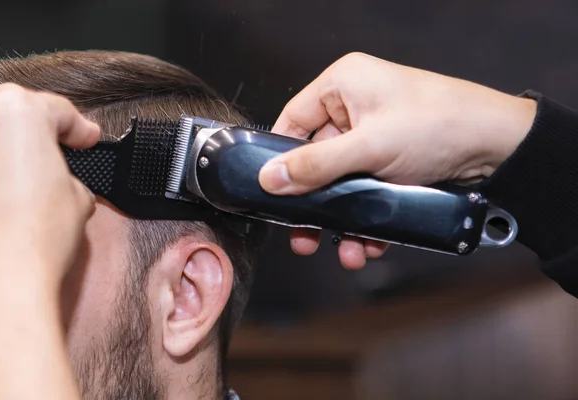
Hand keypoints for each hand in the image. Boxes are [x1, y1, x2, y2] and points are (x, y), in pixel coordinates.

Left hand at [0, 82, 99, 287]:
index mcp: (17, 112)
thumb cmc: (34, 239)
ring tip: (16, 172)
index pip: (57, 110)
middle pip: (9, 108)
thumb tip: (63, 181)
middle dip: (33, 129)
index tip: (86, 139)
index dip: (80, 128)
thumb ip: (69, 175)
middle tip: (56, 154)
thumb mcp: (78, 198)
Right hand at [259, 52, 536, 268]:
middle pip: (315, 160)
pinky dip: (365, 220)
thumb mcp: (369, 147)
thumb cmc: (438, 126)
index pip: (293, 120)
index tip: (271, 193)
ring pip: (341, 184)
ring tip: (344, 251)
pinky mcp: (391, 163)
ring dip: (340, 221)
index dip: (279, 158)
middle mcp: (354, 108)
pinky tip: (368, 244)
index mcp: (343, 85)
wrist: (501, 147)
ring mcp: (374, 138)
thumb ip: (315, 166)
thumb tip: (268, 179)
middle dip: (313, 204)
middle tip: (303, 237)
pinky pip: (365, 193)